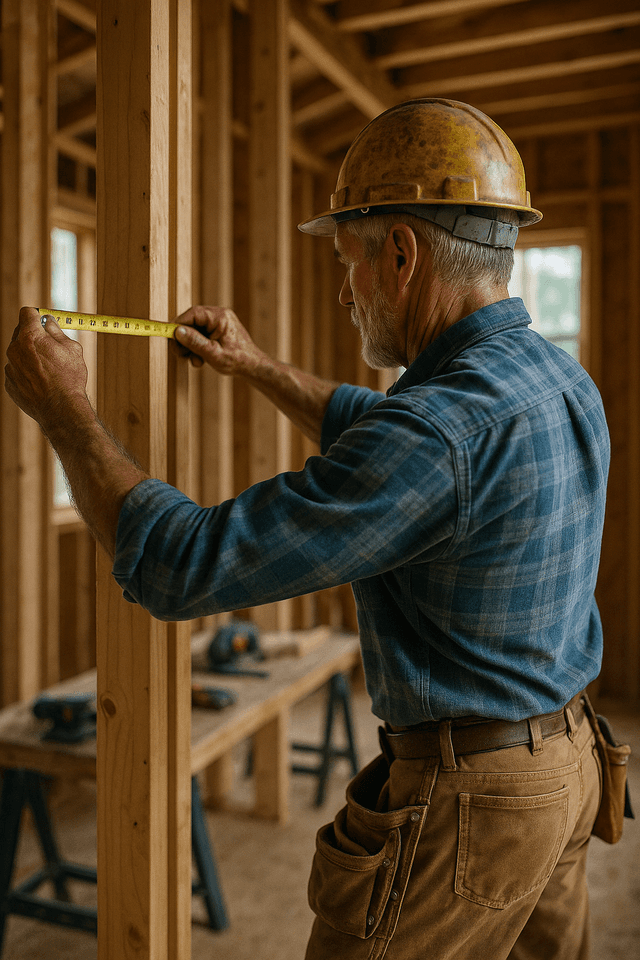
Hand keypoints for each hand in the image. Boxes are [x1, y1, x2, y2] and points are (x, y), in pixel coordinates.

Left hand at [5, 306, 89, 431]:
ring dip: (30, 355)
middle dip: (33, 335)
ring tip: (48, 370)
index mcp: (30, 335)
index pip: (27, 312)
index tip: (44, 322)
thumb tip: (49, 322)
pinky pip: (17, 370)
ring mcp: (10, 366)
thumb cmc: (69, 378)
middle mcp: (15, 348)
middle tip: (49, 346)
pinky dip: (26, 372)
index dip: (37, 315)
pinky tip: (41, 382)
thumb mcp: (72, 349)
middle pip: (20, 332)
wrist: (60, 409)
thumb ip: (56, 331)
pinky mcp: (9, 382)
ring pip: (18, 353)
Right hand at [173, 305, 263, 375]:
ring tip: (194, 360)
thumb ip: (195, 342)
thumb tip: (178, 332)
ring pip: (194, 330)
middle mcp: (219, 316)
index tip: (168, 335)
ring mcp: (218, 323)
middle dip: (184, 339)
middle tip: (179, 353)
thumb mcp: (213, 353)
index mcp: (220, 317)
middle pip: (192, 322)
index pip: (193, 314)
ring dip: (190, 346)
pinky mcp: (217, 331)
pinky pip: (200, 335)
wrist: (252, 367)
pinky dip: (197, 347)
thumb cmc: (238, 360)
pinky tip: (200, 359)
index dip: (178, 324)